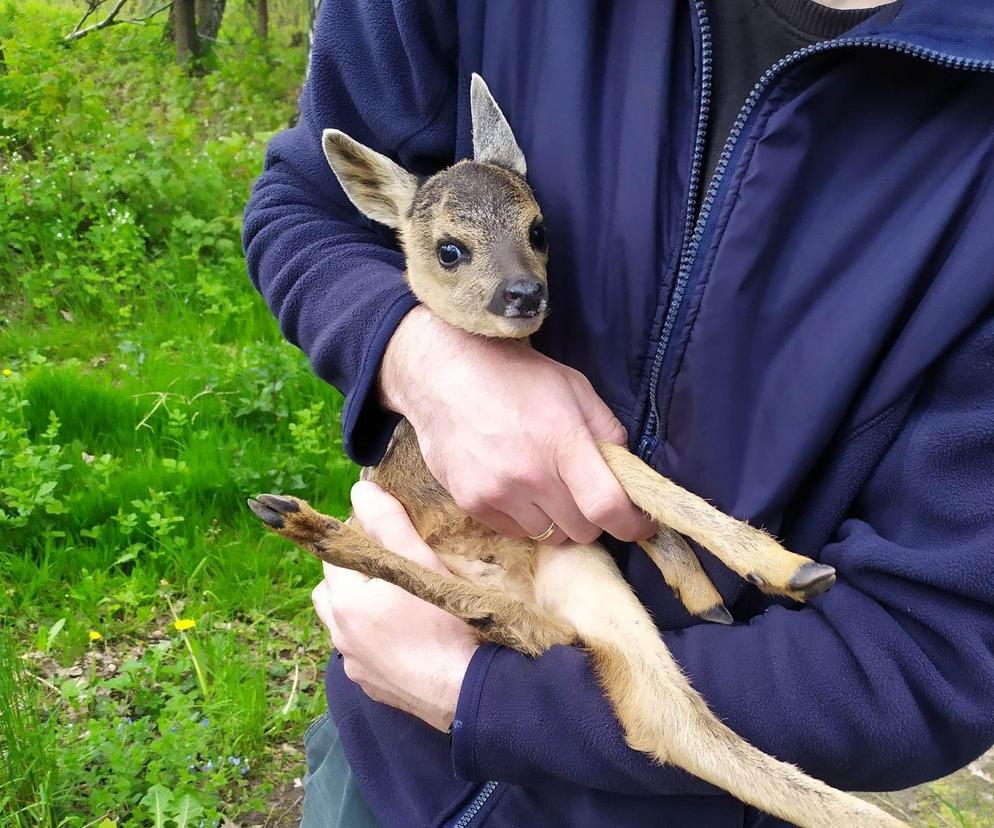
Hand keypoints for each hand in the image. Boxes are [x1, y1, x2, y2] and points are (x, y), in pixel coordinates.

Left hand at [312, 480, 479, 731]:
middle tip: (394, 571)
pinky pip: (365, 656)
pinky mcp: (374, 689)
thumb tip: (361, 491)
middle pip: (332, 593)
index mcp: (344, 602)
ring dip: (363, 612)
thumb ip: (388, 522)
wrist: (465, 691)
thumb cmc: (442, 621)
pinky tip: (408, 639)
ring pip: (347, 627)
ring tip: (399, 605)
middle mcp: (341, 636)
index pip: (336, 557)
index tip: (389, 540)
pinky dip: (378, 643)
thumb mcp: (418, 562)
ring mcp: (356, 666)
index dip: (359, 542)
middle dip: (354, 578)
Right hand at [380, 307, 654, 544]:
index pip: (607, 506)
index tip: (640, 525)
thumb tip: (627, 472)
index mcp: (562, 440)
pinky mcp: (471, 503)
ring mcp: (497, 492)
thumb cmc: (515, 376)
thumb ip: (607, 431)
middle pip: (582, 530)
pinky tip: (517, 487)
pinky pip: (515, 531)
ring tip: (545, 486)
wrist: (443, 373)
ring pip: (549, 535)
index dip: (632, 525)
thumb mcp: (574, 388)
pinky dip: (524, 518)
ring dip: (557, 520)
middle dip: (592, 517)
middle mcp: (530, 474)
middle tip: (584, 494)